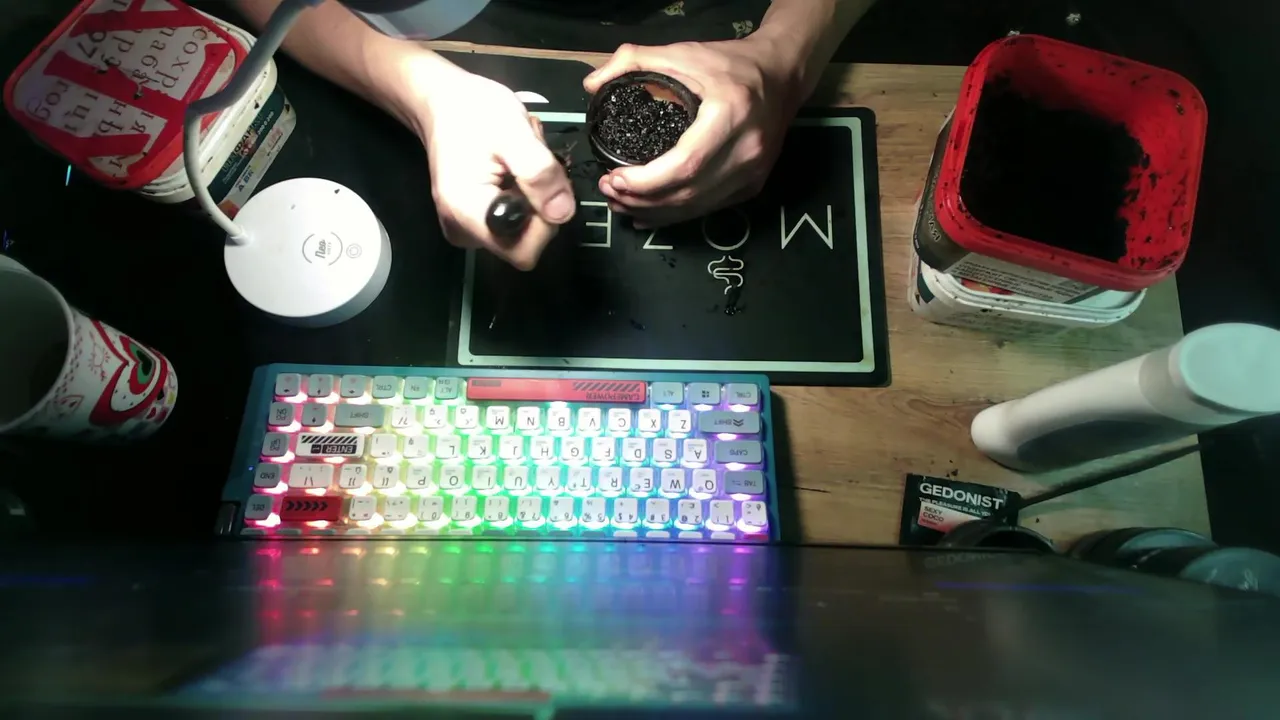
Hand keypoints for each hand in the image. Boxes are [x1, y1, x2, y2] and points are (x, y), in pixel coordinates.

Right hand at [418, 68, 574, 269]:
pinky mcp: (476, 221)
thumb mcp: (513, 132)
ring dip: (533, 194)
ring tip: (517, 158)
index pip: (522, 252)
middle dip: (539, 202)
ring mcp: (468, 228)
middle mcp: (464, 231)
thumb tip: (562, 213)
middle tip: (529, 160)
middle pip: (524, 242)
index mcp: (467, 214)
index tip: (541, 182)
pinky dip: (523, 194)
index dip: (544, 223)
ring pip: (524, 229)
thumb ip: (539, 173)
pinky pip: (515, 219)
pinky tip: (513, 167)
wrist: (442, 102)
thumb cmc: (472, 111)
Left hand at [583, 37, 800, 227]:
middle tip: (609, 191)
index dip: (646, 181)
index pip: (685, 165)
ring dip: (654, 212)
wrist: (783, 75)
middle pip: (688, 193)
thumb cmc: (732, 63)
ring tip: (621, 203)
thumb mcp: (683, 51)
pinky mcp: (752, 186)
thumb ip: (634, 60)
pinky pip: (708, 210)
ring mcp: (753, 173)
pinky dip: (675, 216)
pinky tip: (648, 214)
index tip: (615, 177)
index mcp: (730, 115)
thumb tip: (592, 85)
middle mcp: (747, 151)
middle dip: (642, 200)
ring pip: (696, 208)